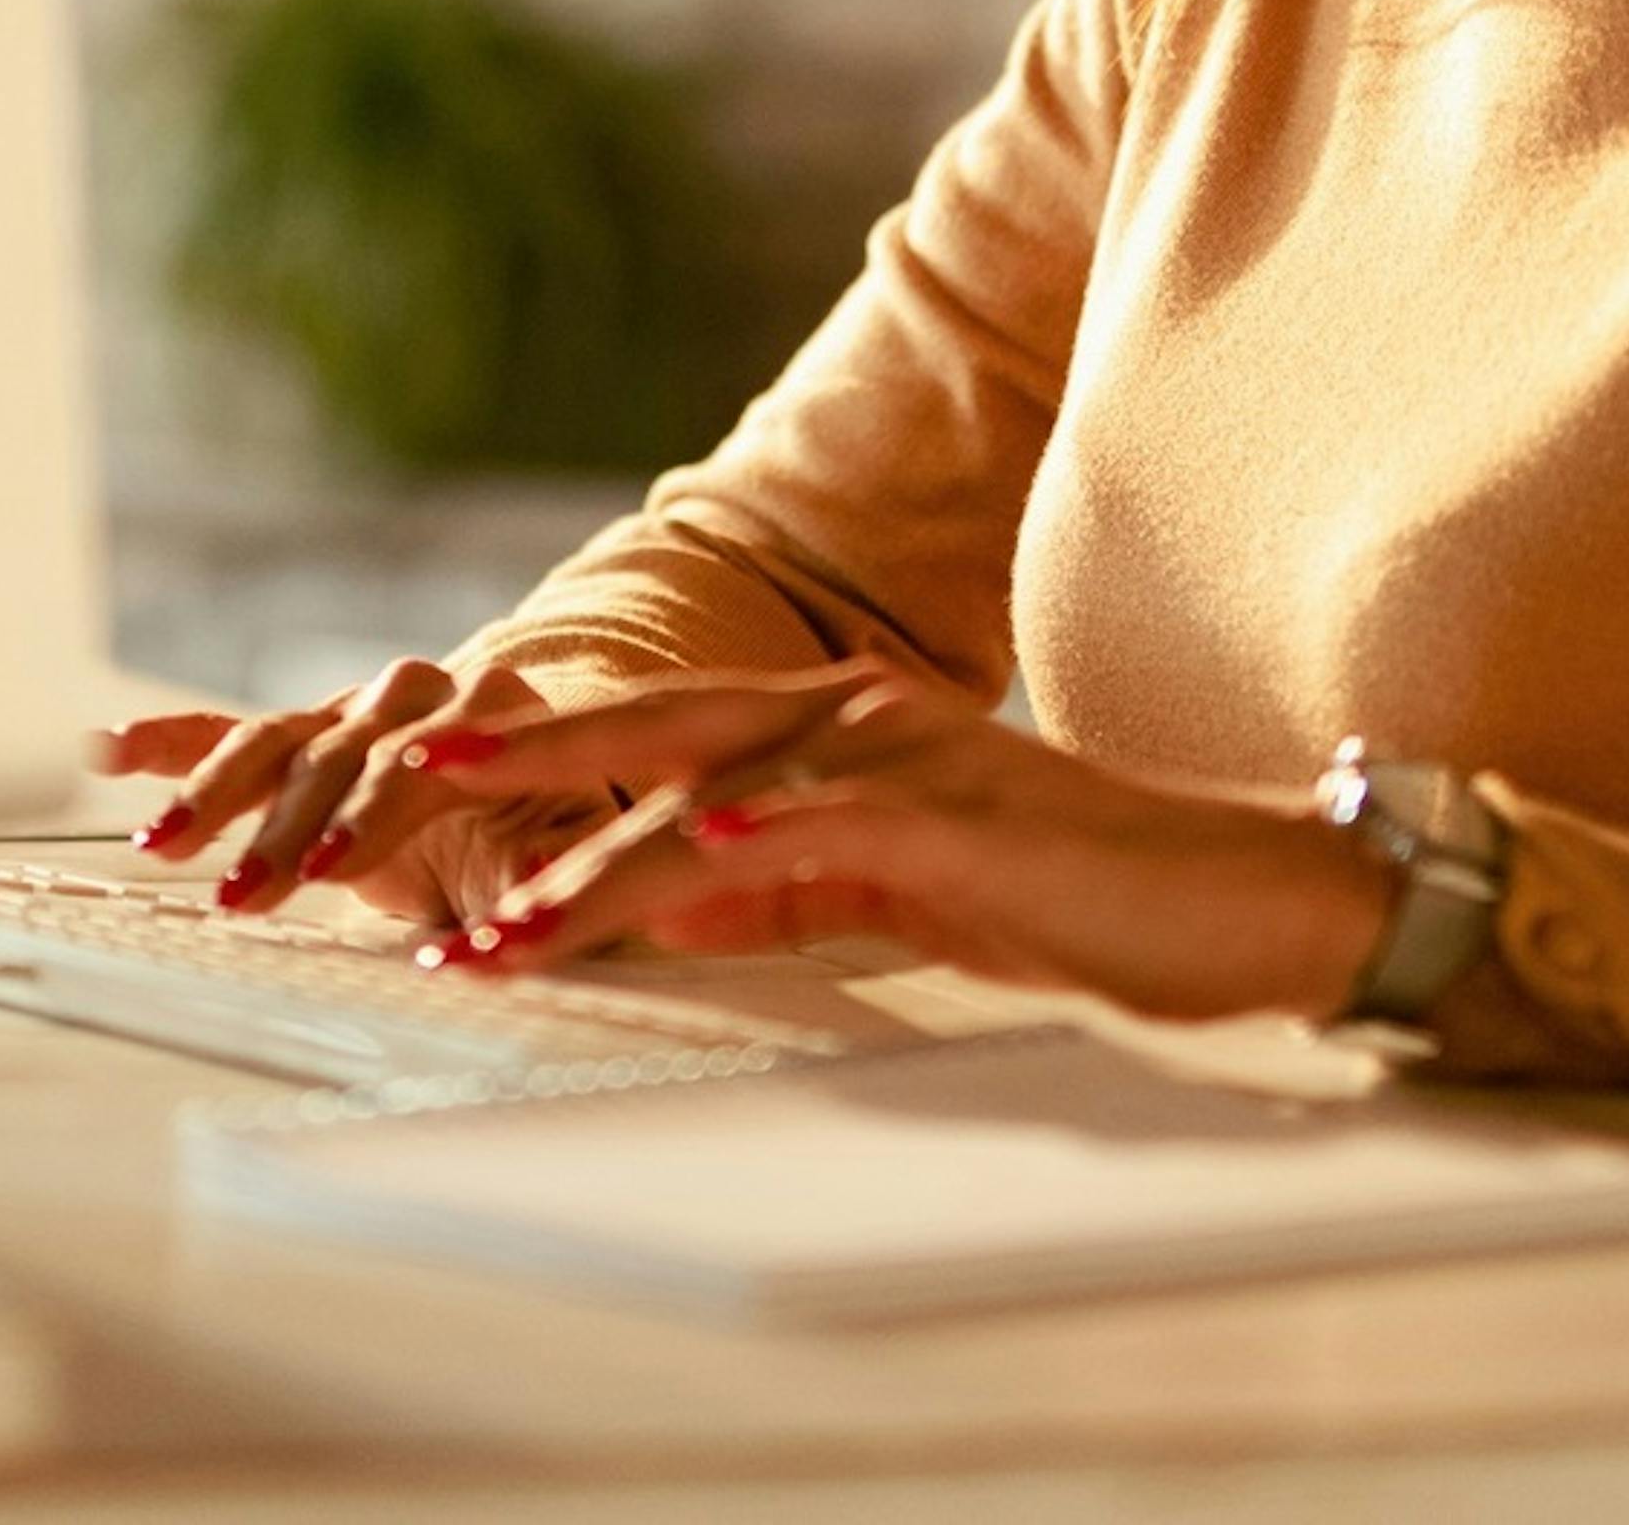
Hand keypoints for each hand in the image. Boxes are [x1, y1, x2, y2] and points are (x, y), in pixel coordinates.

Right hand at [88, 655, 586, 924]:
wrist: (526, 790)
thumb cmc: (545, 832)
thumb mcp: (563, 853)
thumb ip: (552, 865)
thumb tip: (543, 878)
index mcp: (491, 710)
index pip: (421, 758)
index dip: (374, 814)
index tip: (328, 866)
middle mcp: (416, 694)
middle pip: (341, 752)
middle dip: (288, 825)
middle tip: (243, 892)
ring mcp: (352, 709)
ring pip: (278, 740)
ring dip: (217, 794)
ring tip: (165, 849)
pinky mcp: (304, 738)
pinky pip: (231, 732)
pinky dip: (170, 740)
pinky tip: (107, 750)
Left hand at [368, 663, 1396, 1026]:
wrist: (1225, 901)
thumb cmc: (1062, 895)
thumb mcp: (882, 892)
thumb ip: (768, 887)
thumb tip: (641, 901)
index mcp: (829, 727)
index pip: (650, 731)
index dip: (536, 751)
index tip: (421, 782)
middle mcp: (851, 714)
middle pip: (653, 721)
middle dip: (522, 756)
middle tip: (402, 783)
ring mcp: (904, 753)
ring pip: (716, 787)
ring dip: (599, 854)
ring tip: (502, 915)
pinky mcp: (957, 811)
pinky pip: (833, 823)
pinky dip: (754, 836)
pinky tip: (686, 855)